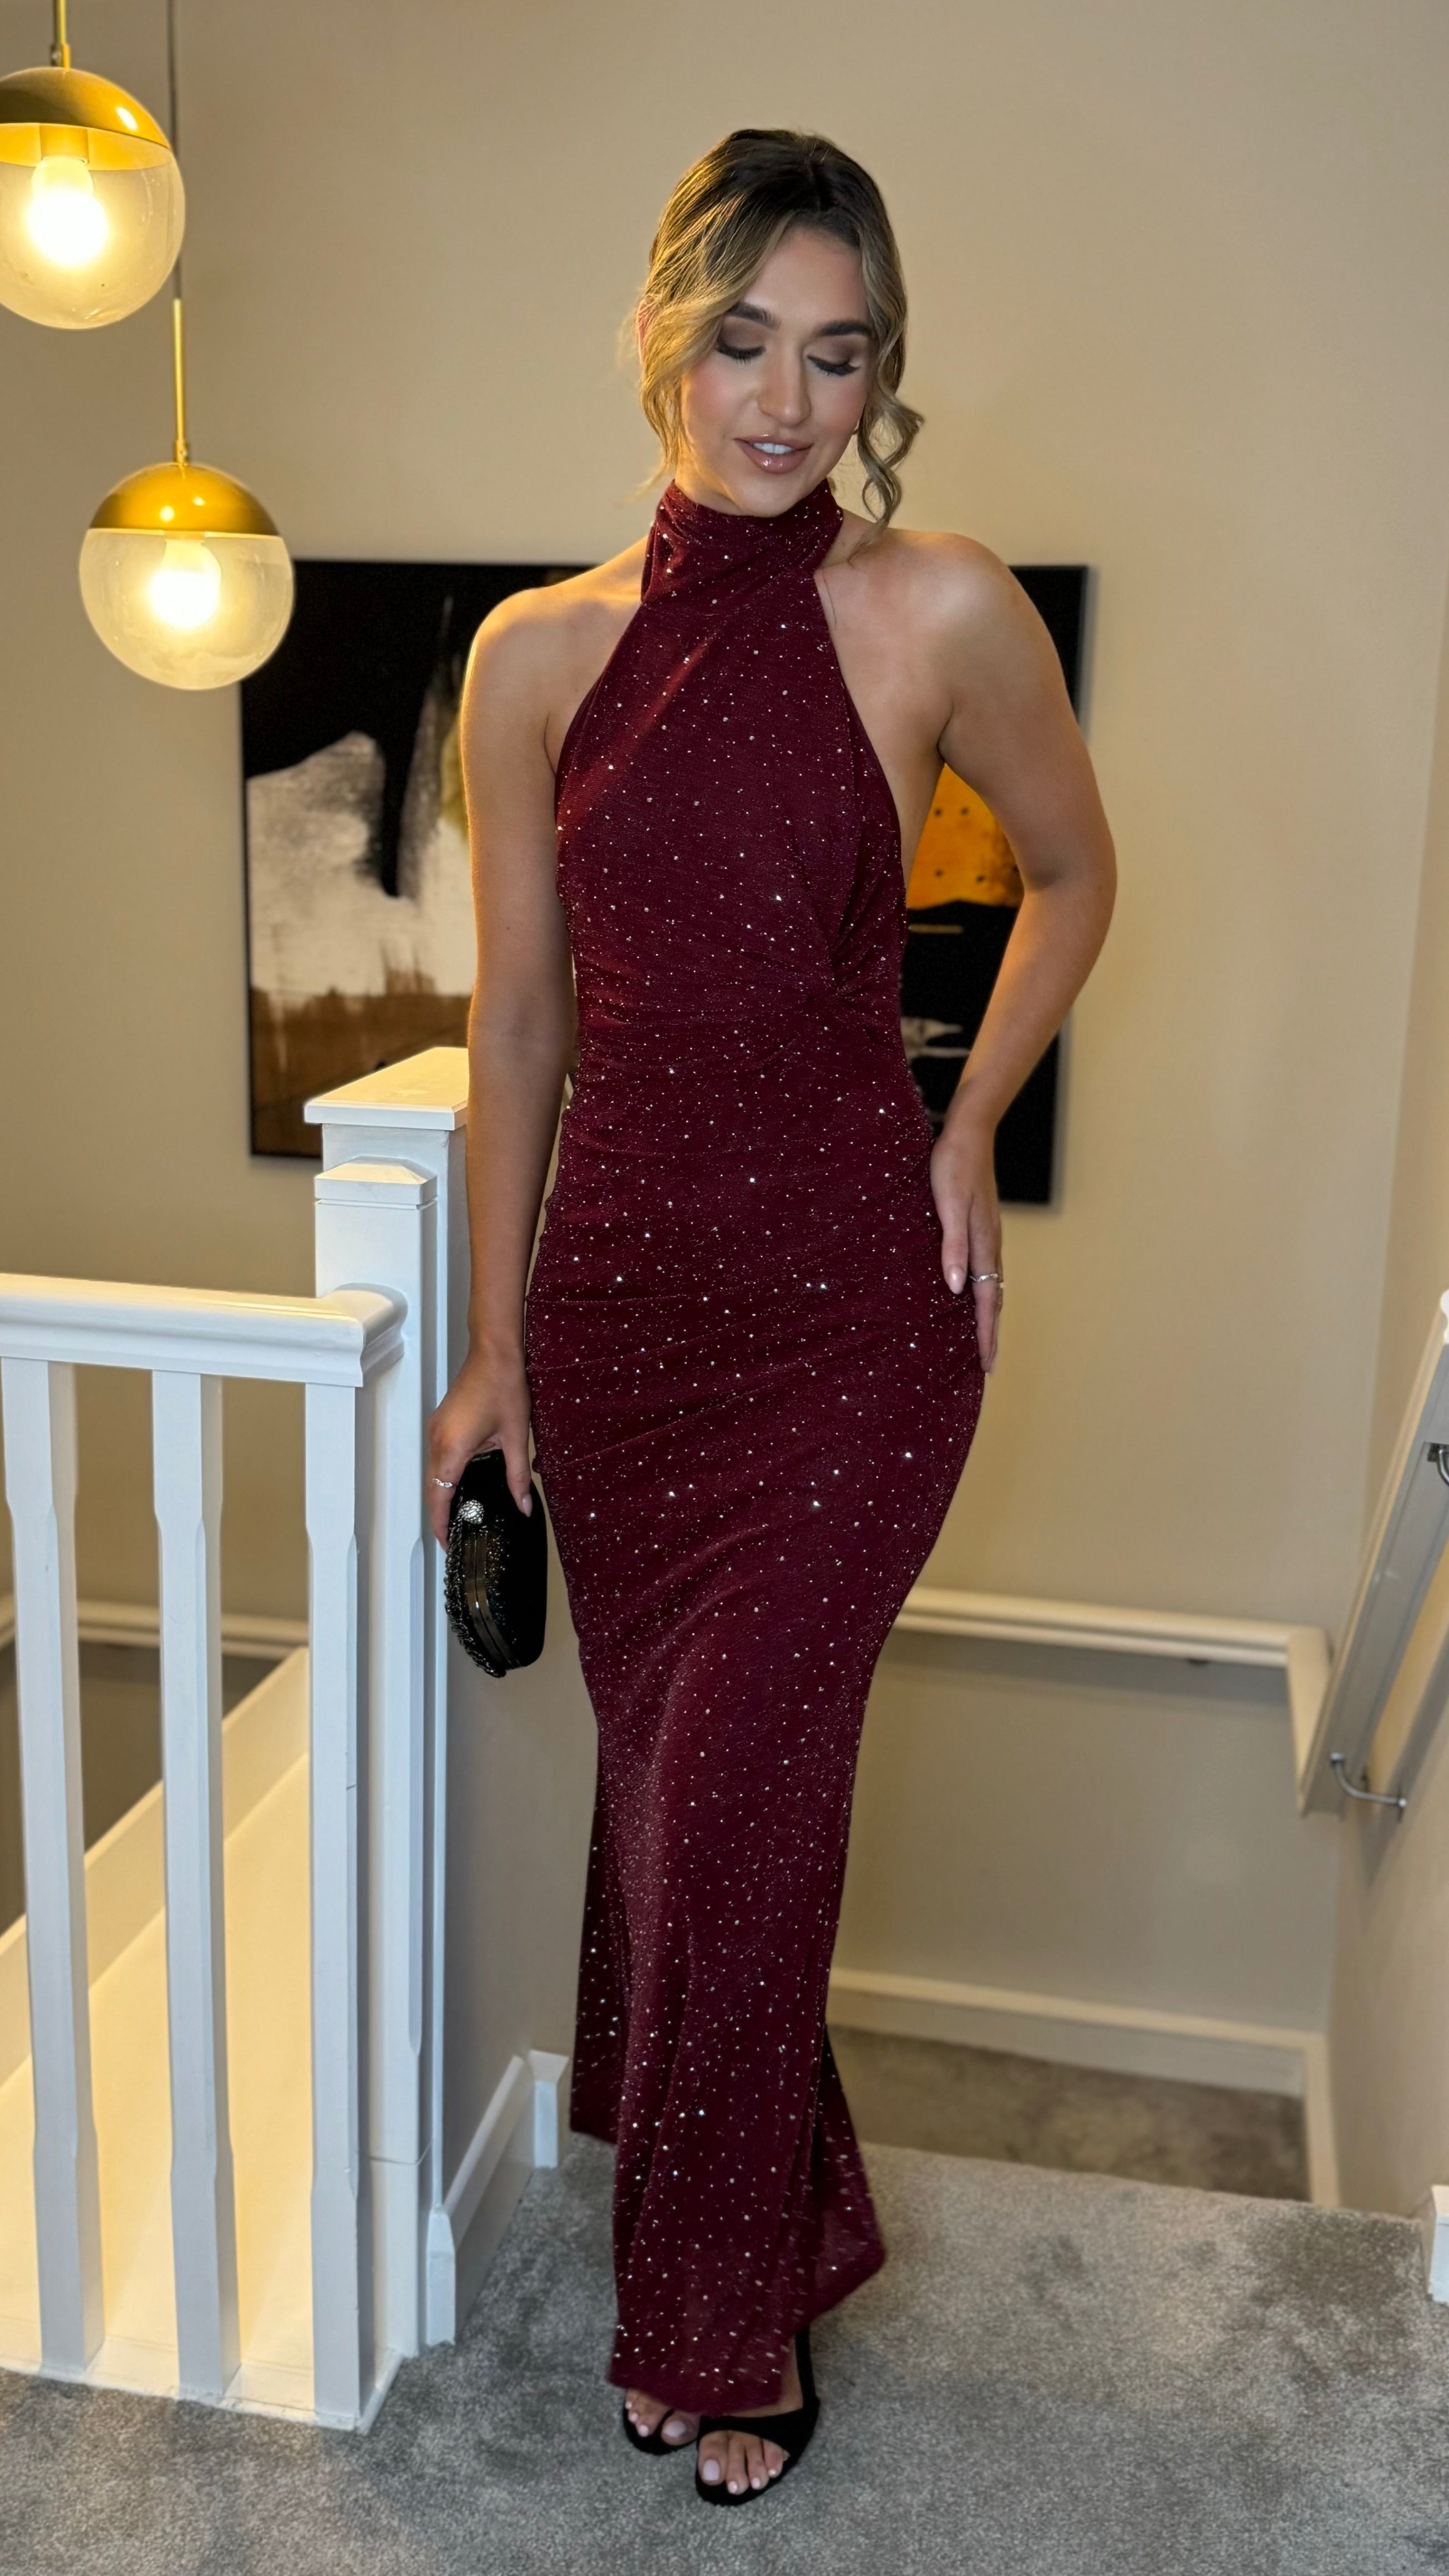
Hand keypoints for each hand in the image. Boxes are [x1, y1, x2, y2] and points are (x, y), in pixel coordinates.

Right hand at [426, 1345, 534, 1546]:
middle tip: (460, 1534)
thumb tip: (523, 1506)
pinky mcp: (442, 1422)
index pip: (439, 1497)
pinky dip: (447, 1474)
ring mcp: (436, 1429)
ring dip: (445, 1493)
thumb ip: (517, 1476)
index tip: (448, 1543)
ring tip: (464, 1513)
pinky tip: (466, 1482)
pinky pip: (438, 1456)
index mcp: (452, 1448)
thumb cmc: (504, 1385)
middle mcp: (437, 1440)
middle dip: (443, 1513)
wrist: (494, 1351)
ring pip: (434, 1472)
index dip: (441, 1524)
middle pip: (433, 1488)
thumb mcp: (515, 1436)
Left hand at [930, 1118, 1003, 1371]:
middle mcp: (990, 1244)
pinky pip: (985, 1269)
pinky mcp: (981, 1225)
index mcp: (983, 1244)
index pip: (987, 1301)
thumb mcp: (948, 1204)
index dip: (987, 1334)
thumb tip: (957, 1288)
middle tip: (988, 1365)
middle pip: (994, 1299)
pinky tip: (971, 1293)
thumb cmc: (953, 1165)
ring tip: (983, 1340)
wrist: (970, 1131)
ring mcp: (988, 1235)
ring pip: (992, 1285)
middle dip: (992, 1334)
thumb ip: (952, 1246)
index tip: (987, 1365)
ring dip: (989, 1315)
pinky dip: (983, 1292)